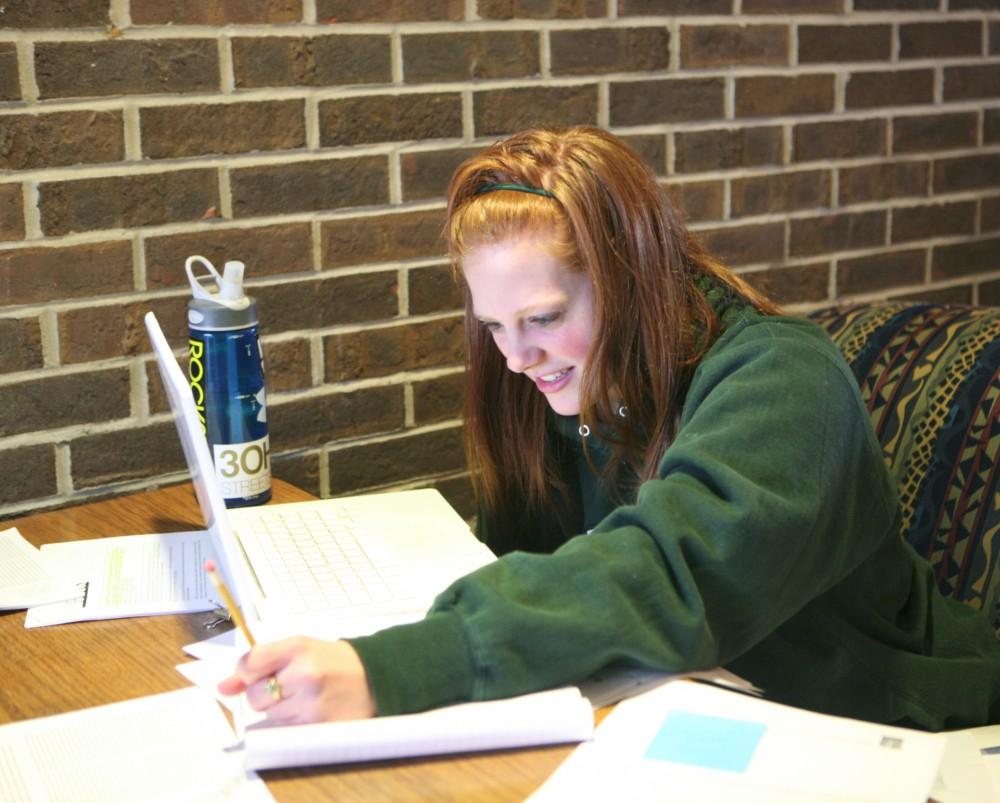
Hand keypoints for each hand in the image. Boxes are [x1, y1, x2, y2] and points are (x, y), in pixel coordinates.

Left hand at [217, 637, 374, 724]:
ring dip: (280, 708)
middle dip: (264, 693)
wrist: (374, 675)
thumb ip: (259, 662)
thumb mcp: (297, 648)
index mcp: (298, 647)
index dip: (248, 671)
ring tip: (303, 695)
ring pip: (270, 715)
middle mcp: (304, 674)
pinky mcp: (319, 725)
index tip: (259, 671)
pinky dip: (293, 721)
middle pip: (254, 696)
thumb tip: (222, 687)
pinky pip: (287, 729)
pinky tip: (310, 708)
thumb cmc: (331, 660)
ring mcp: (312, 703)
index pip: (249, 663)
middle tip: (287, 684)